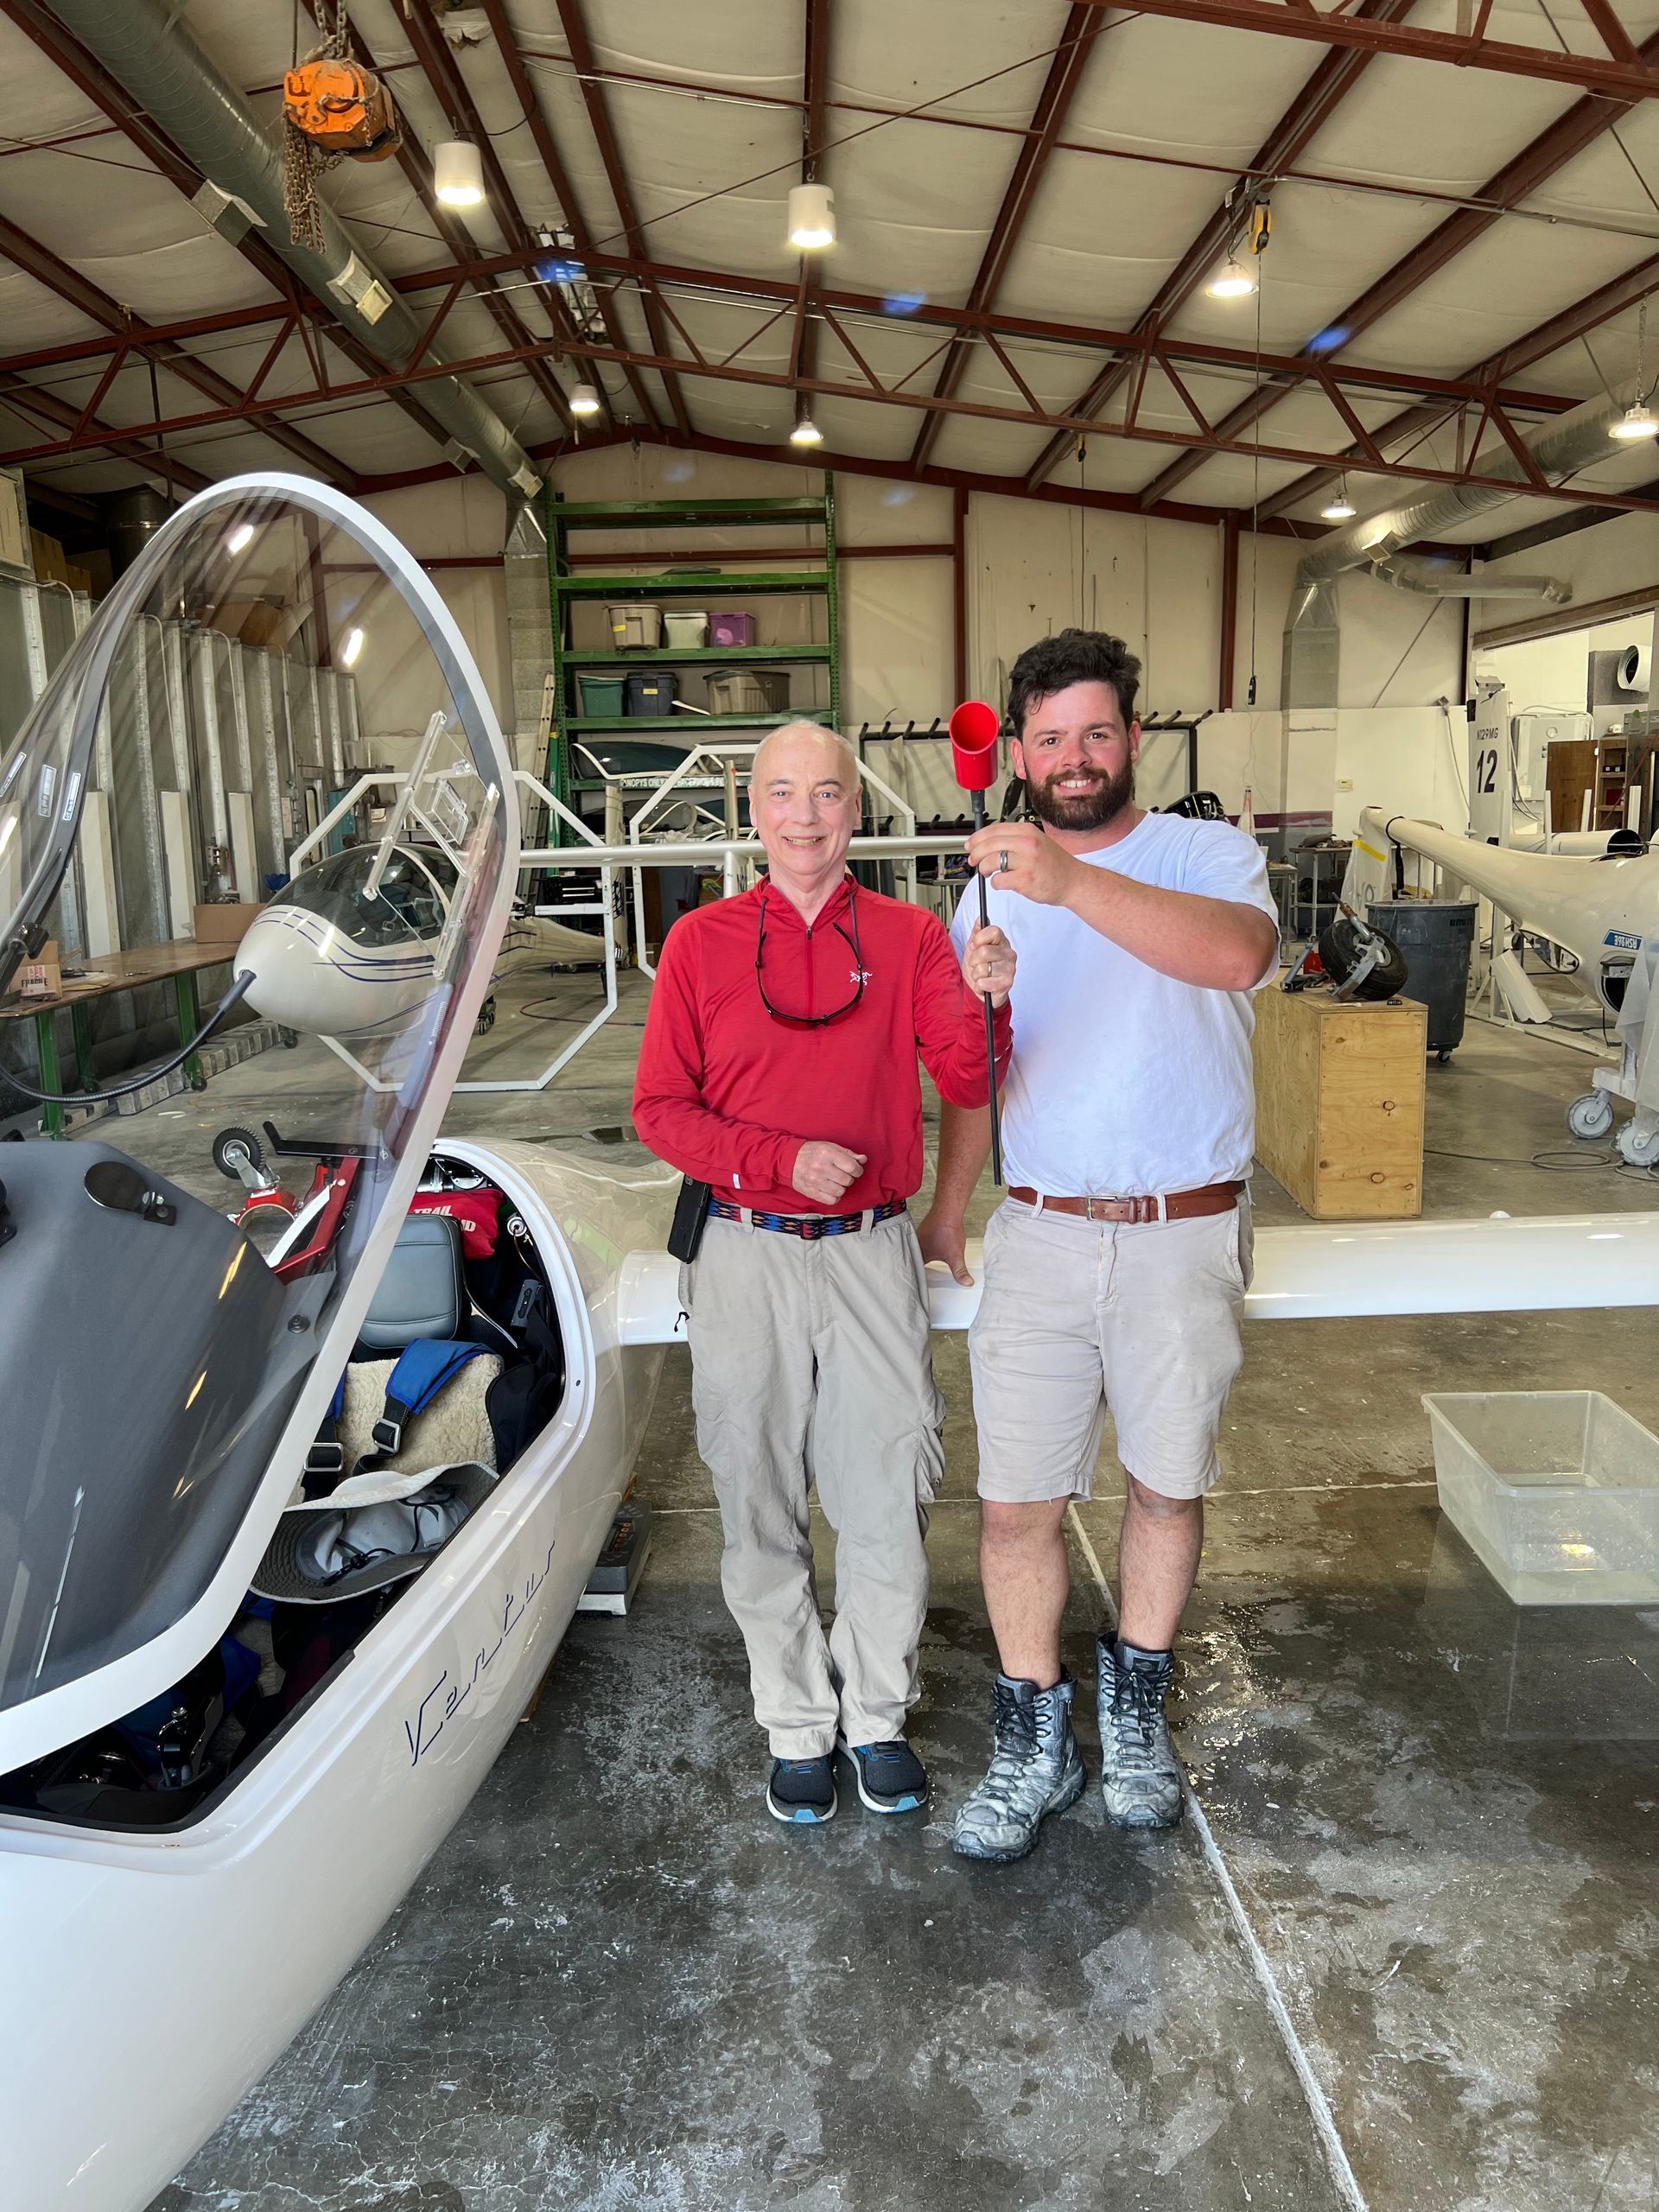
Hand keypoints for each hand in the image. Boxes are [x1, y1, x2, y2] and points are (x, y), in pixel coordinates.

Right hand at [791, 1140, 866, 1206]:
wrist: (787, 1160)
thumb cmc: (810, 1152)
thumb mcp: (829, 1146)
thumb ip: (847, 1153)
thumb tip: (863, 1159)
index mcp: (827, 1153)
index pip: (852, 1167)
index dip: (857, 1170)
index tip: (854, 1170)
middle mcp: (821, 1167)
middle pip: (847, 1180)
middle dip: (848, 1178)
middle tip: (842, 1174)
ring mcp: (815, 1181)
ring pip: (841, 1191)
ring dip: (840, 1187)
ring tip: (834, 1181)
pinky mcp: (811, 1192)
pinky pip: (832, 1200)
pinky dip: (833, 1197)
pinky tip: (829, 1189)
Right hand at [916, 1207, 972, 1286]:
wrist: (947, 1210)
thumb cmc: (948, 1230)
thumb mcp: (956, 1256)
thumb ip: (960, 1272)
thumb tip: (967, 1283)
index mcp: (919, 1255)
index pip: (913, 1272)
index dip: (913, 1281)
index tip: (913, 1288)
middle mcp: (914, 1246)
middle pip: (911, 1263)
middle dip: (913, 1271)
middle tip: (912, 1282)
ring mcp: (916, 1238)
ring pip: (913, 1253)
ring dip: (915, 1260)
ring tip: (916, 1271)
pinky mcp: (920, 1233)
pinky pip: (917, 1245)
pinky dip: (919, 1251)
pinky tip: (923, 1254)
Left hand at [963, 923, 1014, 1007]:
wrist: (981, 990)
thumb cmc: (980, 967)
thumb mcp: (974, 947)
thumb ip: (977, 933)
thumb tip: (980, 919)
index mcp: (1002, 942)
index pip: (993, 931)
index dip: (979, 939)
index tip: (976, 946)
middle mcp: (1009, 953)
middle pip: (984, 951)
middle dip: (973, 961)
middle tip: (977, 965)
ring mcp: (1010, 968)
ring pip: (982, 969)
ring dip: (975, 975)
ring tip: (981, 976)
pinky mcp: (1007, 983)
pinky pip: (983, 983)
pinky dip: (978, 986)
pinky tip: (984, 985)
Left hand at [965, 820, 1080, 907]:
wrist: (1073, 881)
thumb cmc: (1055, 864)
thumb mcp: (1036, 841)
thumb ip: (1014, 839)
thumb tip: (986, 842)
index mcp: (1027, 831)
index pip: (993, 829)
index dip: (977, 838)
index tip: (970, 844)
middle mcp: (1027, 843)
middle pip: (988, 845)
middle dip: (975, 854)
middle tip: (974, 861)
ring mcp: (1026, 861)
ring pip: (990, 861)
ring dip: (984, 869)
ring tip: (989, 873)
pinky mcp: (1025, 879)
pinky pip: (998, 880)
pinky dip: (996, 883)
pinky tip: (1003, 883)